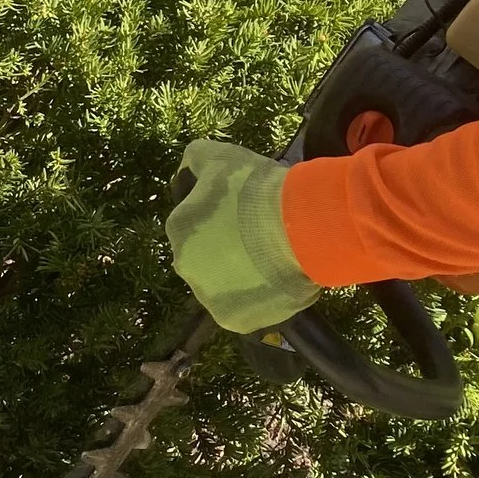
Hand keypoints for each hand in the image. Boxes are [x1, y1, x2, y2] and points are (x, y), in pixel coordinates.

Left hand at [164, 138, 317, 332]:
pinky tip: (279, 281)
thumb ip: (196, 159)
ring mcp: (209, 298)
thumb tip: (188, 168)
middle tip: (264, 236)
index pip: (197, 224)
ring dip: (244, 275)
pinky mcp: (235, 321)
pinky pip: (247, 309)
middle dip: (230, 248)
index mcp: (179, 229)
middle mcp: (185, 267)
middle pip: (208, 257)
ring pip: (227, 285)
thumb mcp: (222, 156)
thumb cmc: (258, 189)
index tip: (250, 212)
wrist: (300, 227)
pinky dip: (261, 299)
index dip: (225, 217)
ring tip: (276, 259)